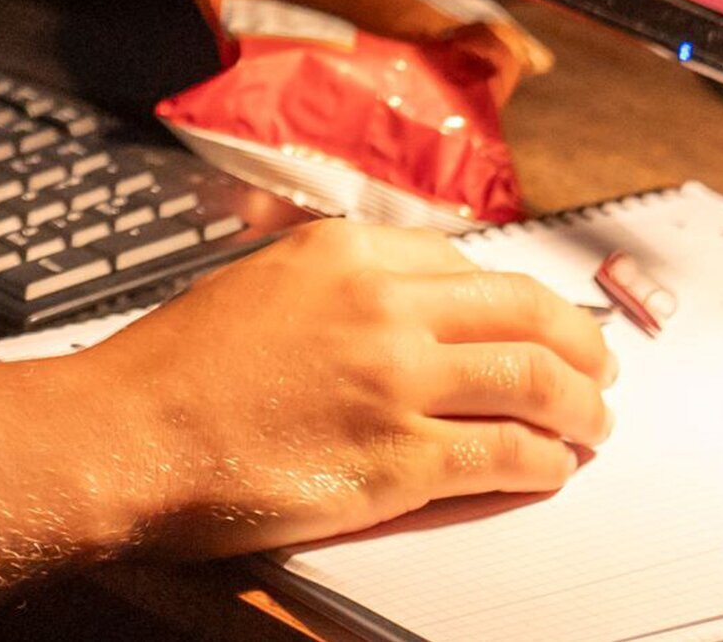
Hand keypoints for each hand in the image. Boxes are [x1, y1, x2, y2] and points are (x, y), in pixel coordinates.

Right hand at [41, 219, 615, 556]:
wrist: (124, 434)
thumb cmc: (174, 372)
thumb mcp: (259, 286)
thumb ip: (337, 288)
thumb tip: (404, 309)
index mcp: (346, 253)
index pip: (471, 265)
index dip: (522, 299)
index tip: (540, 321)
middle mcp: (382, 305)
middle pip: (526, 313)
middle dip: (580, 344)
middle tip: (597, 369)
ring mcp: (396, 382)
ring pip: (535, 380)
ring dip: (580, 407)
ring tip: (591, 425)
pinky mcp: (400, 459)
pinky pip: (507, 456)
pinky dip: (545, 464)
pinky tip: (548, 469)